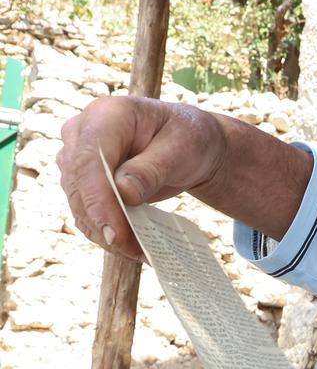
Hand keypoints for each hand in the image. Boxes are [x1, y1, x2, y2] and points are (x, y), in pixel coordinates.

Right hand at [58, 95, 311, 258]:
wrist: (187, 144)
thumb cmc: (188, 138)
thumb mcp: (182, 149)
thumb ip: (152, 169)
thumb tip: (123, 194)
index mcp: (106, 115)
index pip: (89, 159)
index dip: (98, 199)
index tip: (114, 233)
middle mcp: (81, 133)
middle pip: (79, 186)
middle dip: (106, 224)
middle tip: (139, 252)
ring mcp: (76, 157)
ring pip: (79, 204)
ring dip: (107, 234)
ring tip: (144, 253)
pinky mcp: (81, 180)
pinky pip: (87, 212)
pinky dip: (108, 233)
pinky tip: (135, 248)